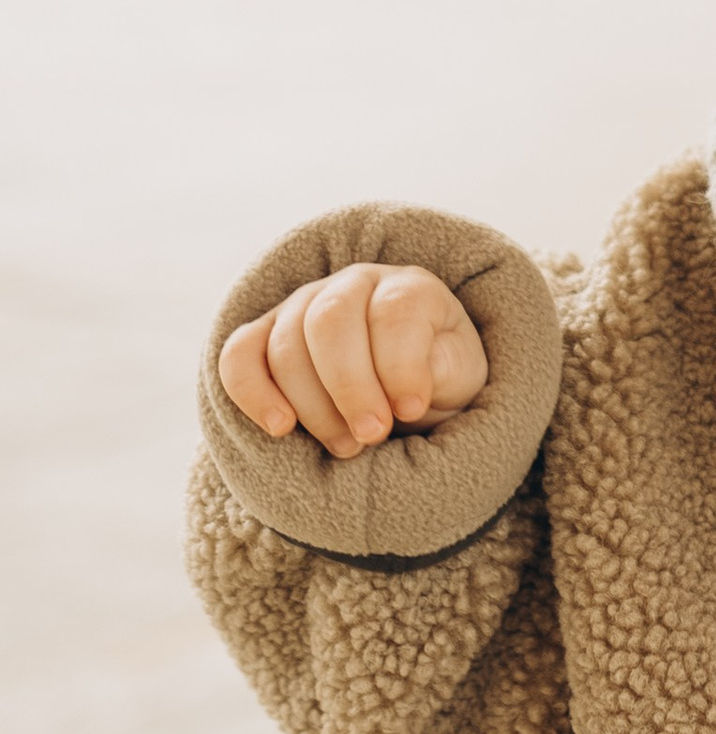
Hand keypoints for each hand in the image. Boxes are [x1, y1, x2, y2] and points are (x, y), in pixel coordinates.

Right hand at [218, 264, 489, 461]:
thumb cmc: (437, 378)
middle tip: (372, 435)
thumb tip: (406, 387)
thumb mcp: (459, 374)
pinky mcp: (264, 336)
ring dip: (312, 405)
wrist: (405, 386)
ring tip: (346, 447)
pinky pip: (238, 355)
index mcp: (408, 287)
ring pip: (286, 344)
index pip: (395, 310)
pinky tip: (279, 429)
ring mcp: (302, 305)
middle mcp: (351, 286)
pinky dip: (251, 392)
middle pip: (331, 321)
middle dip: (350, 386)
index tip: (411, 411)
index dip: (401, 363)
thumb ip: (442, 371)